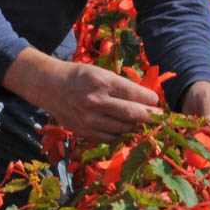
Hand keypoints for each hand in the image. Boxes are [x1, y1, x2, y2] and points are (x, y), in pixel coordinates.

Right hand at [4, 48, 160, 143]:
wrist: (50, 86)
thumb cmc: (79, 76)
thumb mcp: (99, 72)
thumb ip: (119, 85)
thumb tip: (144, 98)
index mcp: (100, 81)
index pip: (132, 93)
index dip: (148, 99)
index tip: (155, 100)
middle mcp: (95, 101)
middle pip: (131, 114)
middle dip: (149, 116)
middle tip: (159, 117)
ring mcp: (89, 119)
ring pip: (122, 128)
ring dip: (136, 126)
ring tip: (143, 122)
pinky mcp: (84, 131)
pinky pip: (110, 137)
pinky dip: (121, 134)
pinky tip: (126, 129)